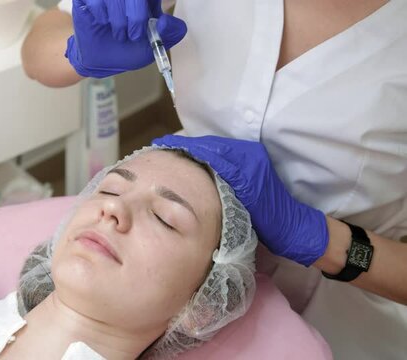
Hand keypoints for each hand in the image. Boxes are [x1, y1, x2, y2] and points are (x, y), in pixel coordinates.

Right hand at [65, 0, 186, 77]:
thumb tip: (167, 20)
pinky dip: (100, 14)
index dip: (150, 8)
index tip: (151, 24)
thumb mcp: (153, 46)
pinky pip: (95, 0)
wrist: (100, 61)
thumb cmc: (126, 50)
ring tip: (118, 35)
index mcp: (145, 0)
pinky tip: (102, 23)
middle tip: (134, 36)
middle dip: (136, 17)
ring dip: (118, 20)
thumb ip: (170, 33)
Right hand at [152, 135, 328, 266]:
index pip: (208, 149)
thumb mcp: (239, 206)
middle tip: (160, 150)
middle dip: (185, 147)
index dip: (184, 147)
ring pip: (214, 149)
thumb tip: (190, 171)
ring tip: (170, 155)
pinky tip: (189, 165)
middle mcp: (248, 154)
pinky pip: (221, 155)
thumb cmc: (269, 223)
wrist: (293, 229)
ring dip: (193, 152)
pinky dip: (204, 157)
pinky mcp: (249, 165)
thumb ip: (220, 185)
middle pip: (209, 145)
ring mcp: (250, 158)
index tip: (162, 146)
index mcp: (245, 162)